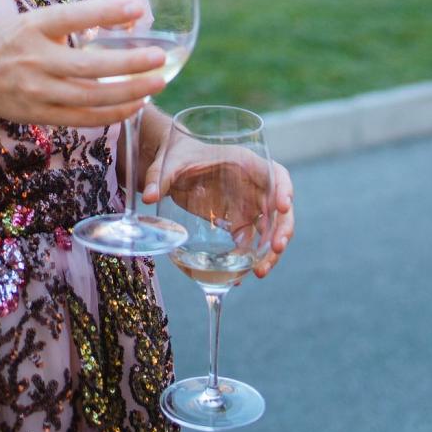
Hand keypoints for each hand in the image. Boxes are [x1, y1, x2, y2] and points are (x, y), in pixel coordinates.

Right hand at [0, 0, 166, 127]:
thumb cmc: (10, 44)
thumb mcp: (35, 22)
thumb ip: (75, 21)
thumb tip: (128, 16)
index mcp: (32, 27)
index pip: (72, 17)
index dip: (105, 12)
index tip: (137, 7)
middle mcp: (34, 60)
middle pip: (88, 66)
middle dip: (128, 63)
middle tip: (159, 57)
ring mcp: (37, 91)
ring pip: (90, 97)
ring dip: (128, 92)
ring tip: (157, 82)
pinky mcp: (41, 115)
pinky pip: (84, 118)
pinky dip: (113, 113)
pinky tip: (135, 104)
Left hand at [141, 141, 294, 279]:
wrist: (174, 164)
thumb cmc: (177, 155)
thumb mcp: (169, 163)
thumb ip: (159, 177)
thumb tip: (147, 196)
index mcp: (245, 162)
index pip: (276, 174)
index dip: (283, 189)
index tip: (283, 206)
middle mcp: (253, 184)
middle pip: (279, 207)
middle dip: (282, 229)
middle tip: (277, 249)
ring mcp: (248, 204)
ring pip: (269, 229)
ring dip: (269, 250)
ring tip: (260, 272)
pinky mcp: (237, 220)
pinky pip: (249, 241)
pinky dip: (247, 258)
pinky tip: (238, 276)